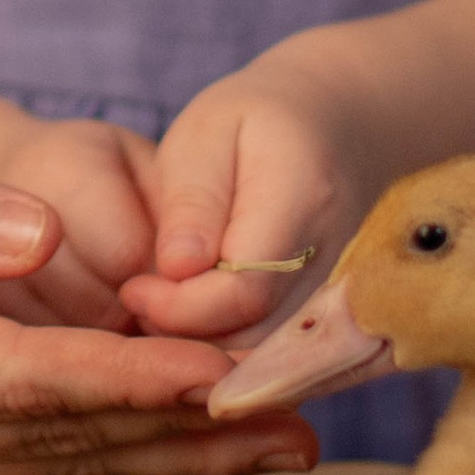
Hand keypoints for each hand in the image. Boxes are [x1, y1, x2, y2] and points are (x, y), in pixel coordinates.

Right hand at [0, 114, 317, 474]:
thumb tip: (36, 235)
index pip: (11, 375)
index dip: (118, 373)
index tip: (215, 366)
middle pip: (52, 435)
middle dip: (177, 430)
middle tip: (299, 421)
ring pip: (52, 456)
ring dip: (168, 453)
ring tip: (285, 445)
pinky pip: (30, 448)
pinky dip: (120, 445)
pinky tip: (199, 439)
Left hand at [116, 56, 378, 353]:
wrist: (339, 123)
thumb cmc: (258, 121)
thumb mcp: (208, 134)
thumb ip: (193, 202)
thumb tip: (178, 270)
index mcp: (302, 199)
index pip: (243, 289)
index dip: (178, 306)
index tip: (134, 286)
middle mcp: (334, 256)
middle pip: (255, 335)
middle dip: (184, 331)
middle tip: (140, 295)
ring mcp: (340, 289)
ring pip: (266, 353)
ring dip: (204, 341)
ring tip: (166, 299)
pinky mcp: (332, 309)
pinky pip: (280, 350)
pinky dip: (232, 341)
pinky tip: (199, 310)